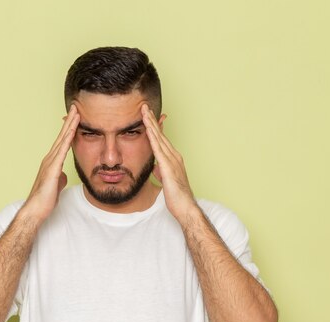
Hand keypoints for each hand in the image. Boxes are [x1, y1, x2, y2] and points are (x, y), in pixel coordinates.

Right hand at [23, 105, 79, 221]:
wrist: (36, 209)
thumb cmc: (45, 199)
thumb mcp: (56, 185)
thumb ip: (59, 177)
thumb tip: (63, 175)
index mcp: (52, 161)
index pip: (63, 141)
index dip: (69, 128)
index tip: (76, 117)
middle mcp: (50, 158)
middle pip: (62, 135)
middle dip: (70, 121)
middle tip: (76, 106)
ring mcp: (50, 162)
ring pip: (62, 139)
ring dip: (70, 125)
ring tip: (77, 112)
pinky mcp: (53, 168)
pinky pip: (62, 150)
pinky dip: (68, 139)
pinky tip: (73, 130)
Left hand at [142, 104, 197, 221]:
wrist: (185, 207)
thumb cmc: (177, 197)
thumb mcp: (166, 180)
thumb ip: (161, 171)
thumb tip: (155, 166)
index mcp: (172, 159)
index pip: (161, 139)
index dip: (154, 126)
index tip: (147, 116)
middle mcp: (174, 156)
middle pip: (160, 134)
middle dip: (152, 119)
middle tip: (144, 106)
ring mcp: (172, 160)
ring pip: (159, 138)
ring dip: (151, 124)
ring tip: (144, 111)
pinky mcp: (169, 167)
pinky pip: (159, 149)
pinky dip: (153, 138)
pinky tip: (148, 129)